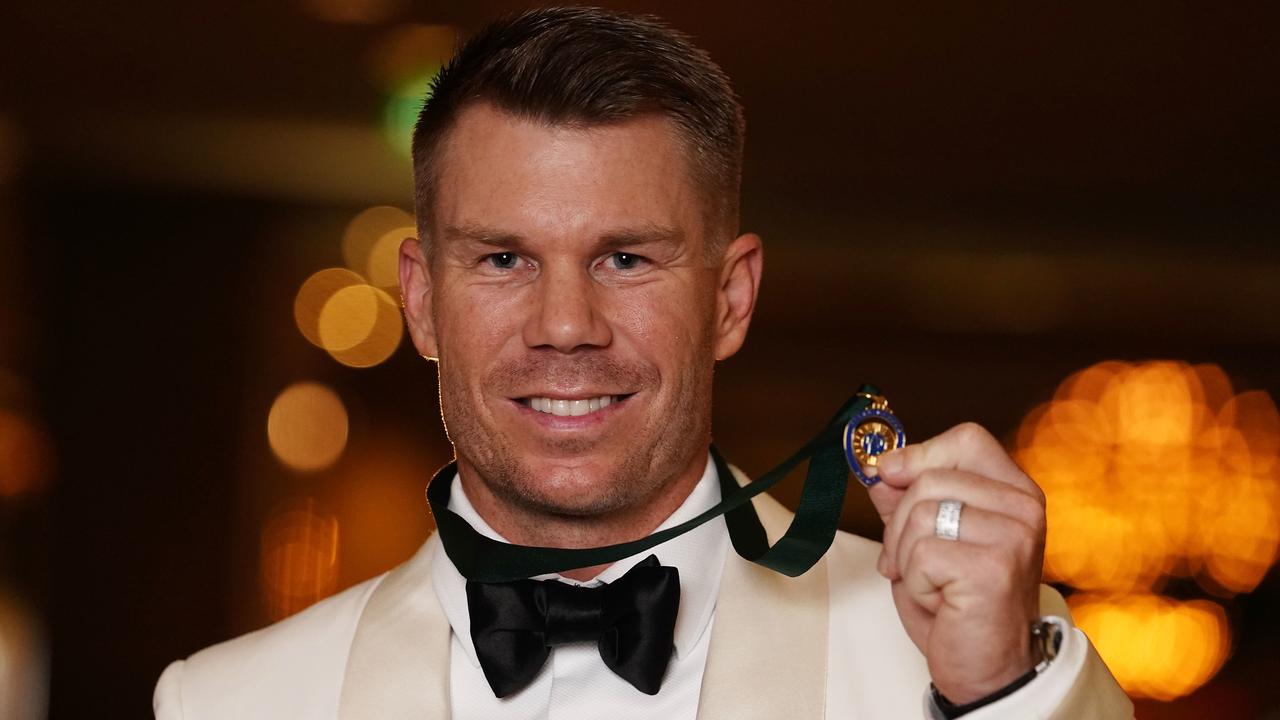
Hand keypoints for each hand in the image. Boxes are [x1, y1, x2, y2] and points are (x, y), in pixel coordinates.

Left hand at [867, 422, 1045, 703]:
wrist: (988, 667)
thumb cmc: (961, 604)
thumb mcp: (928, 541)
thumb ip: (906, 500)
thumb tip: (880, 469)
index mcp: (1014, 491)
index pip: (966, 439)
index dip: (919, 453)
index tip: (890, 474)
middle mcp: (1022, 507)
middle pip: (929, 479)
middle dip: (900, 523)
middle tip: (912, 562)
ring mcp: (1013, 535)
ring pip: (920, 514)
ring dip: (906, 557)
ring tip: (932, 584)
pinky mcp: (994, 566)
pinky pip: (921, 553)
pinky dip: (915, 582)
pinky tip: (941, 601)